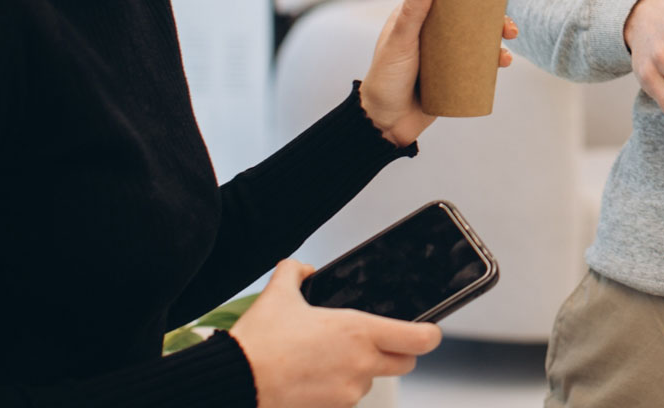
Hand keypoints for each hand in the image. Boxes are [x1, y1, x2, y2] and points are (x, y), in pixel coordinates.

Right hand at [230, 259, 441, 406]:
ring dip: (362, 370)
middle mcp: (362, 364)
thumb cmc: (259, 341)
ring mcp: (348, 391)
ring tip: (328, 358)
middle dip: (398, 352)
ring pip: (372, 380)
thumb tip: (304, 269)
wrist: (234, 382)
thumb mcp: (279, 294)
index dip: (429, 333)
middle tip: (376, 341)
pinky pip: (347, 398)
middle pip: (405, 363)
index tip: (427, 329)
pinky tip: (314, 377)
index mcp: (359, 331)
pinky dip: (338, 388)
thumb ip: (295, 272)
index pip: (421, 339)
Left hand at [359, 0, 521, 147]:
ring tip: (508, 44)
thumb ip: (413, 11)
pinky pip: (480, 63)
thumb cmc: (385, 79)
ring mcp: (447, 53)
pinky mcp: (455, 74)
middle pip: (473, 14)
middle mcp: (436, 31)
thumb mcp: (400, 42)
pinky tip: (503, 62)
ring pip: (480, 37)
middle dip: (498, 14)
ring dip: (500, 37)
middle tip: (509, 23)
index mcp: (420, 15)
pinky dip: (495, 60)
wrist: (385, 123)